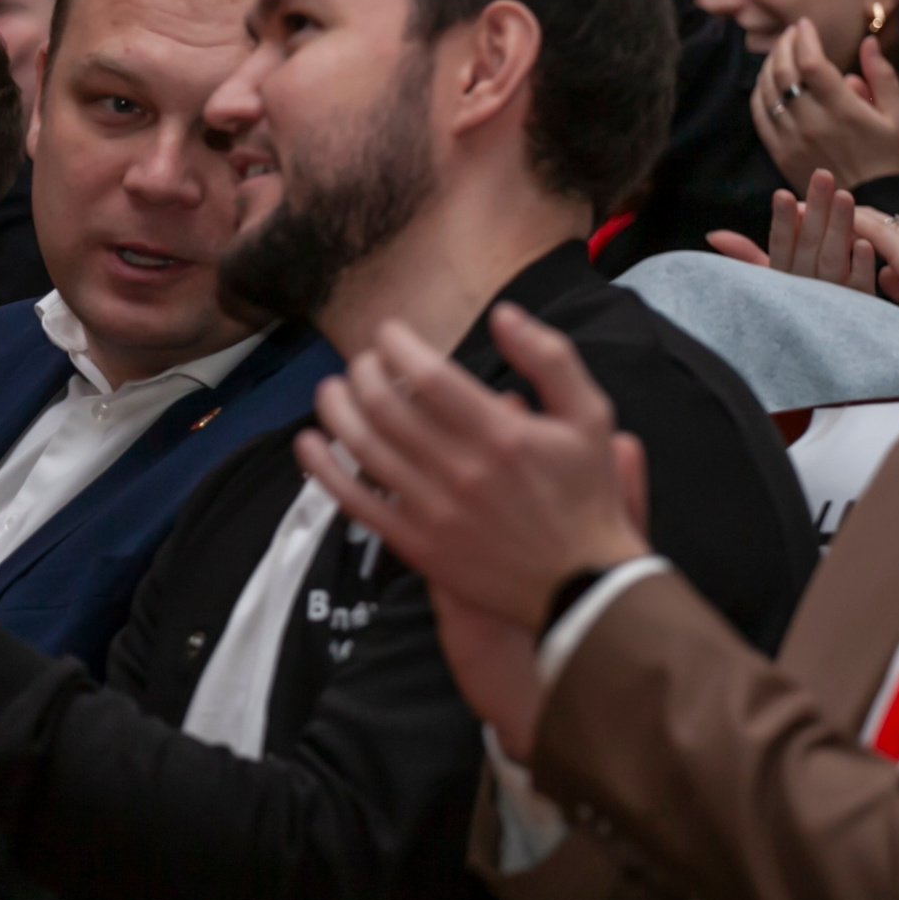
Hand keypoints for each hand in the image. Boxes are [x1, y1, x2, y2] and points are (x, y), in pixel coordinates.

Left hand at [292, 312, 649, 736]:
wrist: (582, 584)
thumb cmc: (587, 495)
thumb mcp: (590, 416)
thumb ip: (549, 358)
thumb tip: (503, 315)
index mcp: (500, 434)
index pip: (429, 376)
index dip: (398, 345)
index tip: (389, 332)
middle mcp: (460, 471)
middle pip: (387, 406)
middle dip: (363, 371)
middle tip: (363, 361)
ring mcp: (433, 510)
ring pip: (364, 448)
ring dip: (336, 409)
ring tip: (331, 389)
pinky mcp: (416, 543)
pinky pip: (356, 502)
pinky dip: (324, 470)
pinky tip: (308, 444)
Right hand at [708, 170, 877, 293]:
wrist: (820, 345)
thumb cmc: (792, 300)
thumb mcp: (768, 277)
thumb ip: (744, 254)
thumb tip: (714, 234)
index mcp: (781, 276)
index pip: (779, 244)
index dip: (781, 221)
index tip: (782, 194)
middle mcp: (803, 286)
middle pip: (809, 245)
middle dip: (816, 210)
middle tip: (823, 176)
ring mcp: (830, 297)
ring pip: (833, 260)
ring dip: (839, 229)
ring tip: (844, 196)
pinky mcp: (857, 307)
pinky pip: (857, 286)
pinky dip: (860, 265)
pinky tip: (864, 242)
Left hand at [751, 22, 898, 189]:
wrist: (868, 201)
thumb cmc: (888, 154)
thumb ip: (882, 75)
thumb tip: (868, 41)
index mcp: (844, 110)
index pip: (813, 63)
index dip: (805, 39)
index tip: (805, 24)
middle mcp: (813, 123)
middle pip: (785, 72)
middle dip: (784, 45)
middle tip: (790, 33)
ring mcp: (792, 139)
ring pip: (768, 91)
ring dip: (770, 65)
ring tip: (780, 51)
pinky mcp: (779, 152)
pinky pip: (760, 115)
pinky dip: (759, 92)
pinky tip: (768, 80)